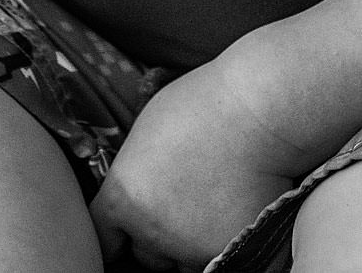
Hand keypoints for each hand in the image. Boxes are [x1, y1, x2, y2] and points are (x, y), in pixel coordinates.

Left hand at [89, 59, 308, 270]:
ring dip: (190, 245)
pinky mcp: (230, 252)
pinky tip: (234, 209)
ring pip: (183, 263)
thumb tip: (140, 186)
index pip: (104, 239)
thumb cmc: (203, 105)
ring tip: (210, 205)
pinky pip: (221, 259)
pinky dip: (224, 243)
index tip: (126, 230)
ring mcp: (191, 247)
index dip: (116, 234)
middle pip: (145, 254)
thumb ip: (136, 173)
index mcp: (124, 199)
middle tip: (180, 204)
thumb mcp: (147, 132)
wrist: (258, 110)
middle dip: (158, 237)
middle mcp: (152, 232)